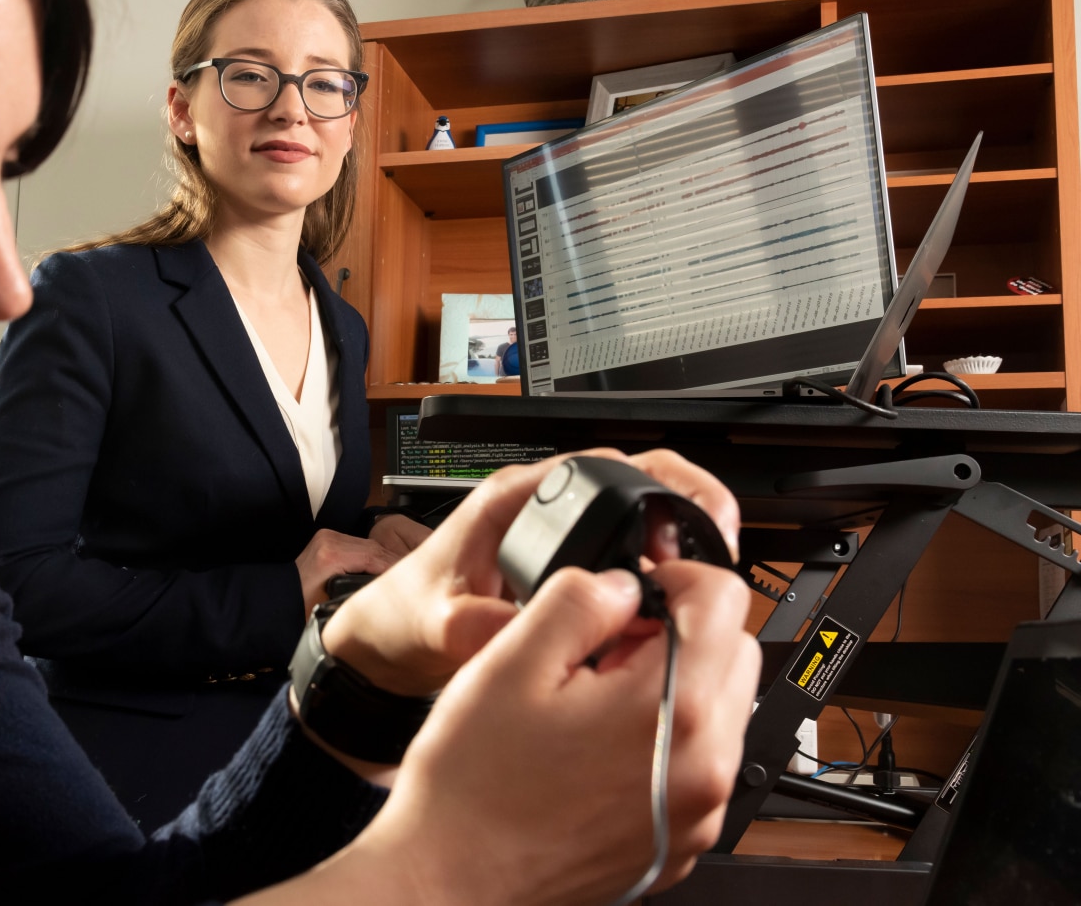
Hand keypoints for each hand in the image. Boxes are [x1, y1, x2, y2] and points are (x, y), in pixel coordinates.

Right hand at [242, 558, 757, 905]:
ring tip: (594, 694)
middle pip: (735, 654)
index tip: (636, 586)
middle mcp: (703, 769)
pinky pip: (700, 764)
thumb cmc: (472, 787)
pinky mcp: (680, 841)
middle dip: (680, 629)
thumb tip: (623, 583)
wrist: (451, 877)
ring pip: (722, 710)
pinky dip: (665, 738)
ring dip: (674, 683)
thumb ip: (579, 599)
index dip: (675, 575)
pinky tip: (598, 743)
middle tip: (607, 641)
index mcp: (671, 712)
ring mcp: (697, 815)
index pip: (724, 600)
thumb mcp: (511, 659)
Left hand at [295, 528, 406, 617]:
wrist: (279, 598)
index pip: (374, 556)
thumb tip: (387, 598)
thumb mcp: (332, 607)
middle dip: (394, 562)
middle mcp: (330, 540)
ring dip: (385, 558)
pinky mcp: (329, 539)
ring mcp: (329, 537)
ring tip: (401, 573)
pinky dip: (373, 556)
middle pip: (375, 548)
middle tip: (412, 576)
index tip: (410, 578)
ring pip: (369, 545)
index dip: (395, 567)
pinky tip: (383, 567)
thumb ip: (359, 597)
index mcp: (331, 555)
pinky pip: (359, 545)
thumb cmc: (300, 607)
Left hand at [322, 449, 739, 696]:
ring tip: (704, 579)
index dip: (662, 484)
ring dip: (675, 540)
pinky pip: (621, 554)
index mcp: (514, 499)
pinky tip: (669, 603)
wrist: (387, 641)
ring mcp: (552, 533)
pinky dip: (654, 571)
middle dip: (686, 506)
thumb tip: (517, 631)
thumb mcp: (438, 623)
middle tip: (720, 549)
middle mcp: (538, 506)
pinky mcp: (559, 564)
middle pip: (634, 480)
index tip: (697, 518)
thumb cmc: (404, 617)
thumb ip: (476, 626)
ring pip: (634, 516)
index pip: (606, 464)